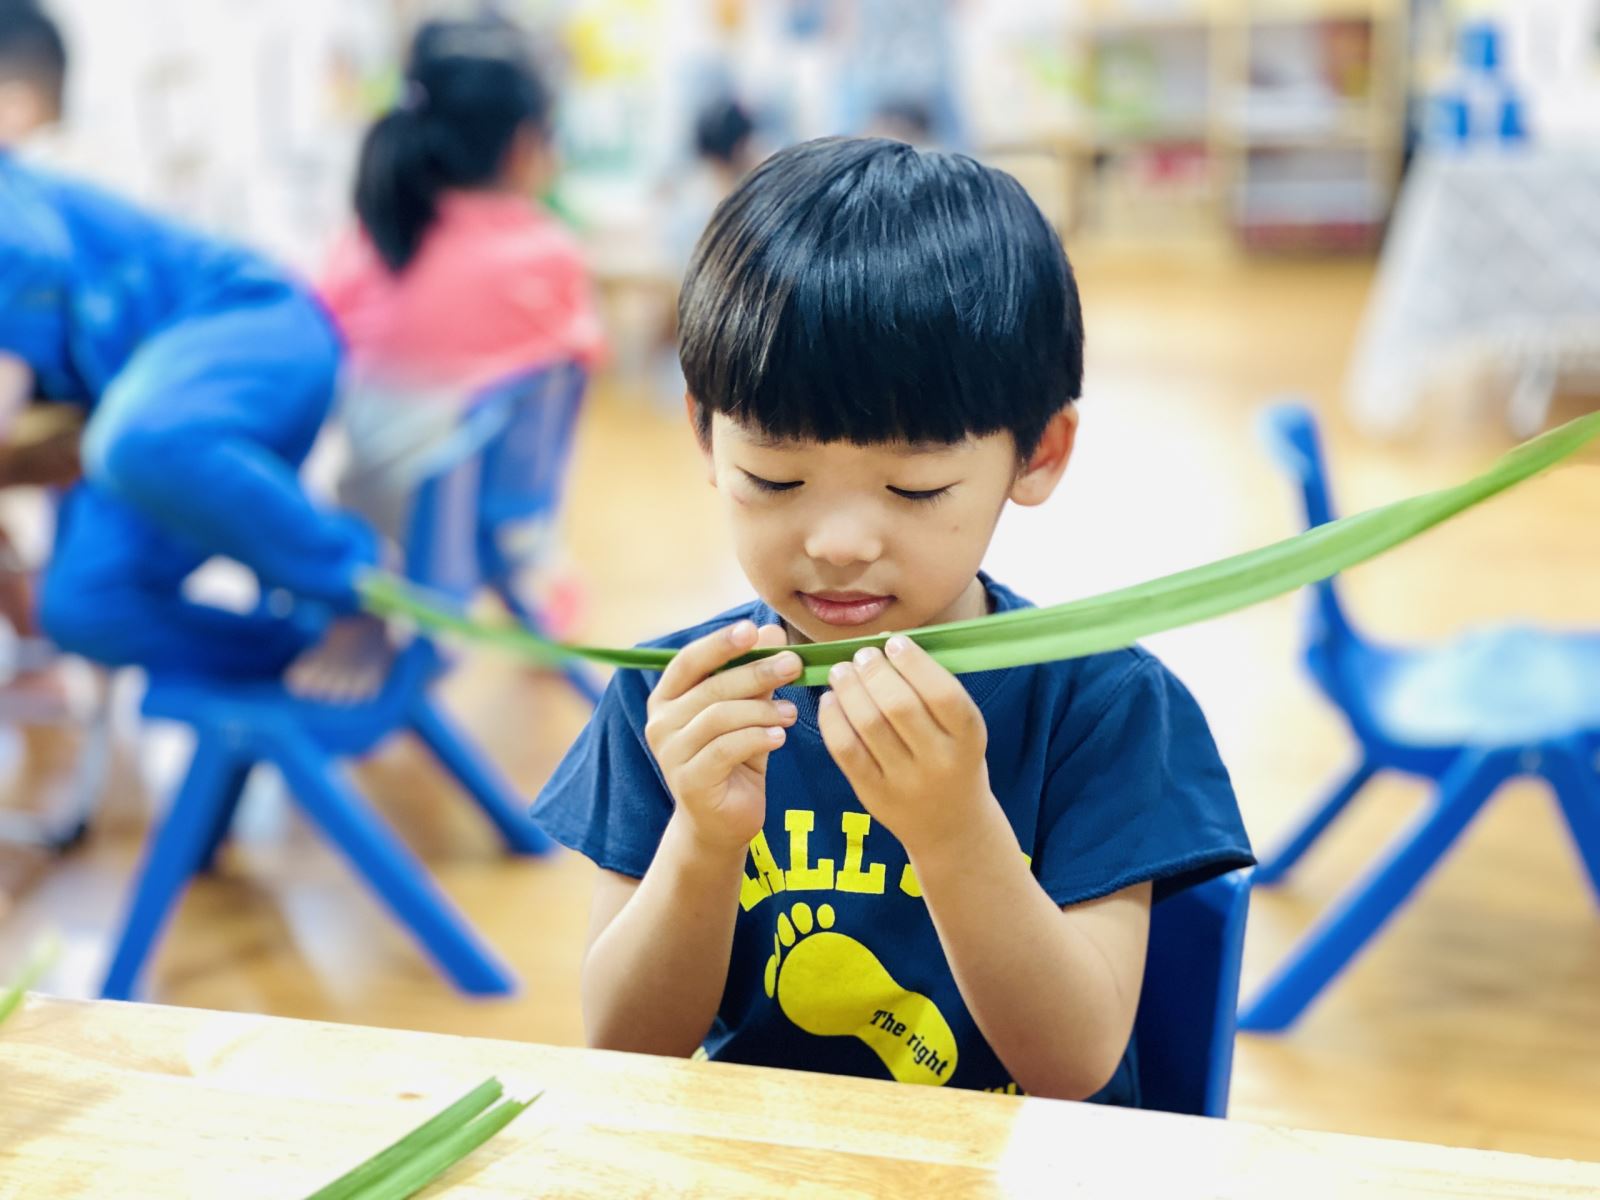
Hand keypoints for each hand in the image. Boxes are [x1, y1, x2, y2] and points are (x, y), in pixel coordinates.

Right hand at [645, 620, 801, 853]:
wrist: (722, 822)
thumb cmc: (735, 759)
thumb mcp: (747, 713)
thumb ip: (755, 677)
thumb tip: (772, 632)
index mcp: (669, 697)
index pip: (689, 660)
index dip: (720, 643)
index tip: (754, 630)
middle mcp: (661, 722)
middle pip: (711, 687)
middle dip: (756, 672)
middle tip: (793, 665)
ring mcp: (671, 753)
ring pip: (719, 716)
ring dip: (762, 709)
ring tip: (791, 713)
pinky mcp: (689, 780)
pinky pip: (726, 749)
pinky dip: (757, 738)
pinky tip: (779, 737)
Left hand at [818, 635, 992, 857]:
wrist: (949, 824)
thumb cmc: (953, 758)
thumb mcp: (960, 728)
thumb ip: (930, 688)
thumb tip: (885, 641)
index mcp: (968, 738)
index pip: (943, 695)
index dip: (915, 663)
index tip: (894, 643)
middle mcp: (939, 762)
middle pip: (900, 706)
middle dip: (874, 672)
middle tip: (862, 655)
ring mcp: (904, 781)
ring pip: (868, 725)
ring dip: (849, 689)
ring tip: (841, 671)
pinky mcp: (873, 795)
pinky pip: (845, 750)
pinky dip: (832, 718)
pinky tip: (830, 699)